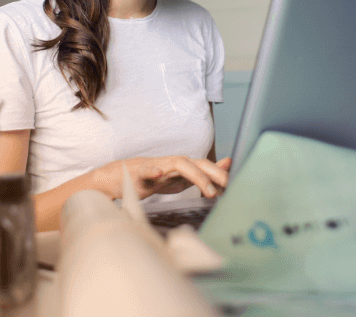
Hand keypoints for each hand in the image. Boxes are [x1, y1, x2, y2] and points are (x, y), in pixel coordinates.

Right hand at [94, 156, 230, 200]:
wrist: (119, 177)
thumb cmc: (152, 178)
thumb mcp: (179, 179)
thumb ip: (201, 174)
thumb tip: (227, 165)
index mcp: (183, 167)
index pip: (206, 167)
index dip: (221, 174)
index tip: (236, 186)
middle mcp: (172, 164)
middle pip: (197, 163)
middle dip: (215, 173)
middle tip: (230, 187)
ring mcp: (156, 167)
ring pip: (179, 165)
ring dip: (196, 176)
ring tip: (210, 191)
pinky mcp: (139, 174)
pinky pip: (146, 171)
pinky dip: (153, 171)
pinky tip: (159, 175)